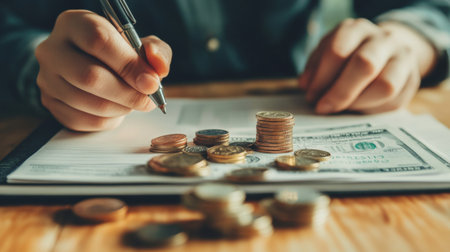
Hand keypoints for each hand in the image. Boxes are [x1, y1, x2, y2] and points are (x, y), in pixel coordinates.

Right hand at [35, 10, 171, 130]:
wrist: (90, 65)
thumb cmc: (116, 52)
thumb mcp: (140, 44)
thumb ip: (155, 52)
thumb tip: (158, 69)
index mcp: (75, 24)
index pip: (99, 41)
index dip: (129, 65)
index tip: (151, 82)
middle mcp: (53, 49)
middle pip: (90, 77)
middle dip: (128, 93)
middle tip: (147, 99)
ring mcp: (47, 78)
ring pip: (89, 103)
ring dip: (121, 108)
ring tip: (133, 102)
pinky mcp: (51, 103)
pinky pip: (84, 121)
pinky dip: (109, 120)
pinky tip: (117, 109)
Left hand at [299, 18, 436, 113]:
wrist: (386, 53)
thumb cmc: (348, 57)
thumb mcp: (327, 55)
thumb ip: (316, 68)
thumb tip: (306, 85)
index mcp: (356, 29)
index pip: (338, 51)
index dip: (322, 77)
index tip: (311, 95)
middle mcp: (383, 39)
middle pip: (364, 64)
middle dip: (339, 92)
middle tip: (323, 108)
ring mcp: (402, 58)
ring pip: (385, 85)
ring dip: (357, 103)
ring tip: (341, 109)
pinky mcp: (412, 80)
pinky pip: (393, 100)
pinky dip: (371, 108)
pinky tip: (357, 108)